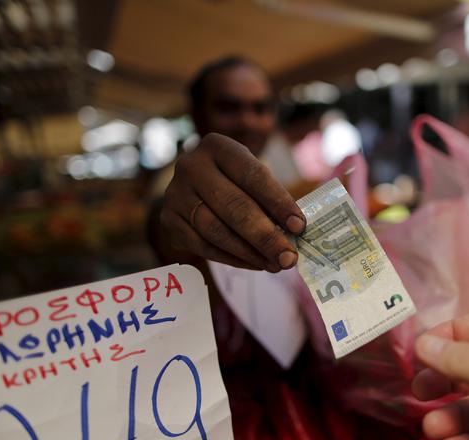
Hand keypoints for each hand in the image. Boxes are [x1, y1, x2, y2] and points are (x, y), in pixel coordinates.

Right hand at [159, 133, 305, 270]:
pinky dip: (231, 258)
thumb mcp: (249, 174)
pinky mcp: (169, 219)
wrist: (190, 184)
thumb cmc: (232, 179)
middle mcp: (190, 166)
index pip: (252, 175)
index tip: (299, 226)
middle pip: (233, 206)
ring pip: (215, 230)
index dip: (278, 202)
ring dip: (249, 252)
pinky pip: (202, 246)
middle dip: (266, 236)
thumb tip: (293, 232)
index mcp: (217, 146)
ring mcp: (175, 193)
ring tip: (275, 264)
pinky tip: (254, 264)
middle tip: (289, 257)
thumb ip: (268, 197)